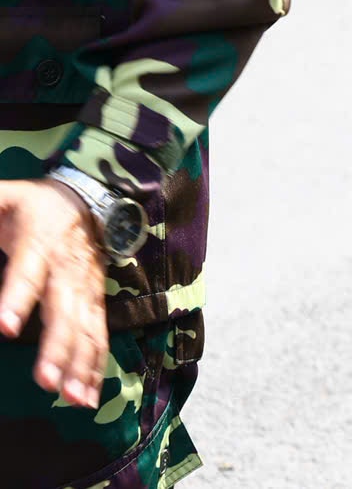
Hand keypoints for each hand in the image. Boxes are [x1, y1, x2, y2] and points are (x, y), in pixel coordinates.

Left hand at [0, 180, 106, 407]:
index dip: (17, 298)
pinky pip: (98, 334)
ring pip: (85, 329)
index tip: (4, 327)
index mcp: (39, 242)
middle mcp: (67, 270)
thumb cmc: (34, 204)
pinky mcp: (94, 300)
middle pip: (64, 312)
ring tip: (71, 398)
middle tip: (45, 382)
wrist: (91, 196)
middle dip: (57, 348)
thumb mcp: (4, 197)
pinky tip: (86, 394)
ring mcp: (85, 287)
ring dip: (79, 364)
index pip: (26, 273)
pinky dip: (94, 365)